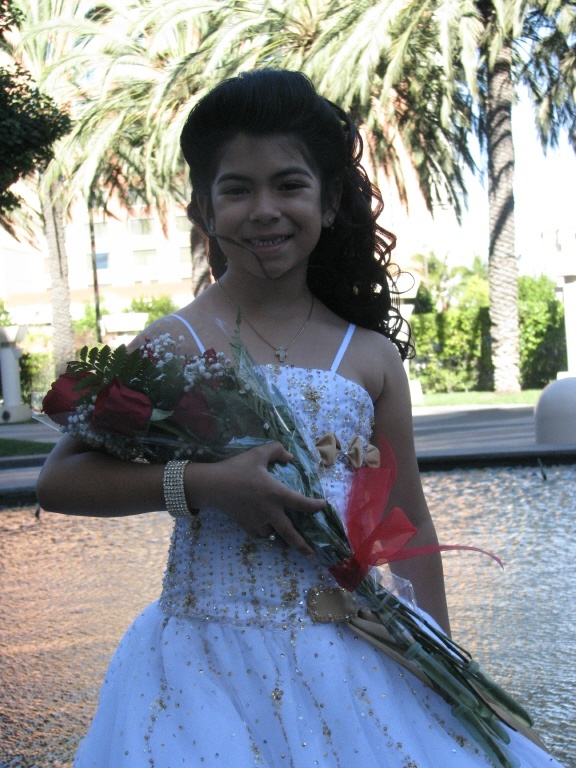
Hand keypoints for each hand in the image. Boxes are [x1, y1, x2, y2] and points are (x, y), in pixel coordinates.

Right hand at [186, 442, 323, 556]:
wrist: (212, 485)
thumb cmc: (236, 468)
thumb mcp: (257, 454)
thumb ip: (276, 450)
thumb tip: (290, 457)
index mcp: (276, 493)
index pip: (301, 503)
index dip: (314, 506)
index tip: (323, 506)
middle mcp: (269, 511)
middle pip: (289, 533)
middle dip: (301, 545)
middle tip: (312, 554)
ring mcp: (257, 521)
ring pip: (273, 534)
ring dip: (281, 537)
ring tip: (289, 541)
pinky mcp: (245, 525)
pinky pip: (259, 534)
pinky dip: (265, 533)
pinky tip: (266, 530)